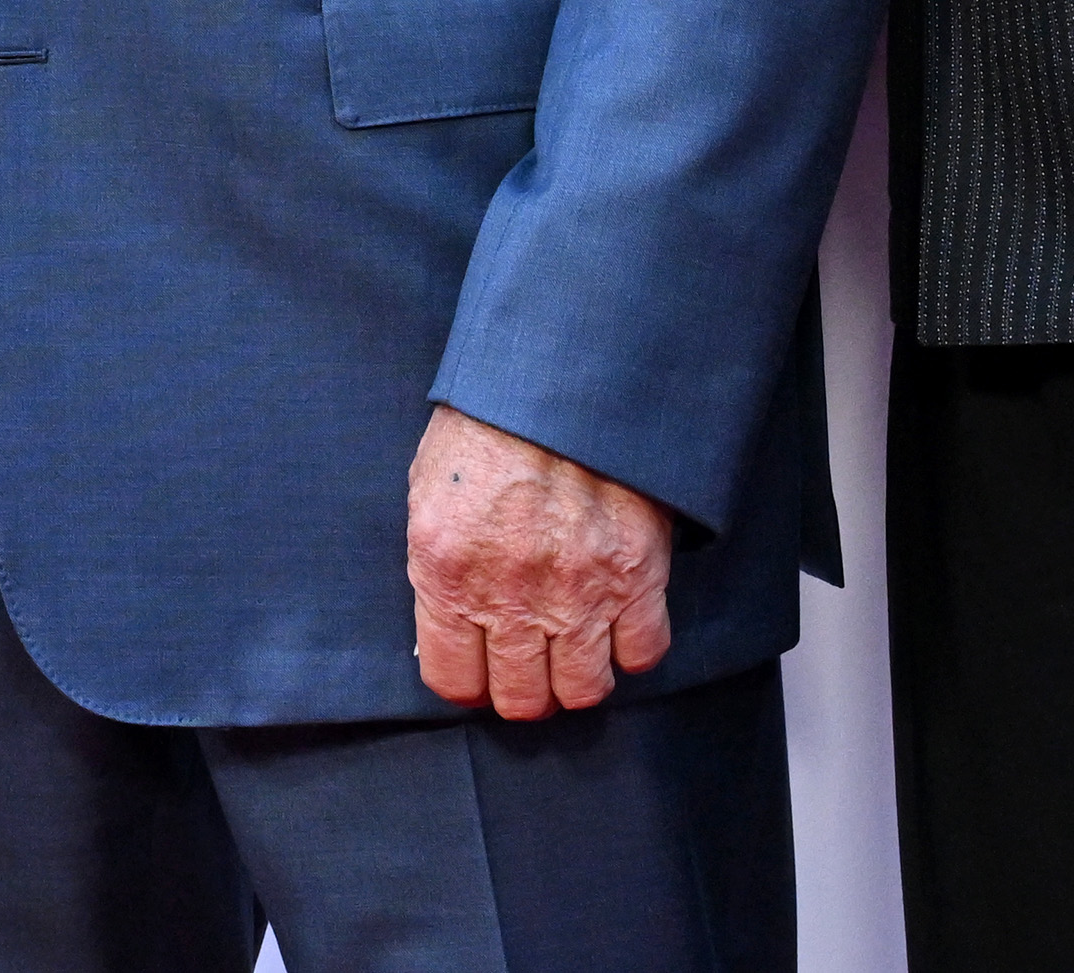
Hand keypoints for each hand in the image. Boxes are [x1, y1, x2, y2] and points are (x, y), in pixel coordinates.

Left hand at [405, 403, 674, 719]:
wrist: (559, 374)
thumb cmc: (488, 423)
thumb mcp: (430, 492)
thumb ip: (438, 566)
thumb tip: (449, 625)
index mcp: (447, 573)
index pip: (453, 680)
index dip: (468, 683)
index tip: (480, 673)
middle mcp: (511, 595)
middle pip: (522, 699)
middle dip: (524, 689)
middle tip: (531, 664)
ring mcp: (578, 590)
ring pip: (584, 690)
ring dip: (578, 676)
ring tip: (576, 647)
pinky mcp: (637, 574)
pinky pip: (643, 651)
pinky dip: (632, 647)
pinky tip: (618, 620)